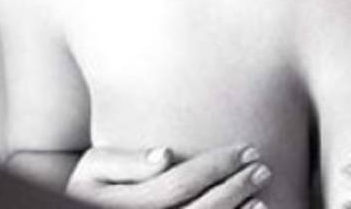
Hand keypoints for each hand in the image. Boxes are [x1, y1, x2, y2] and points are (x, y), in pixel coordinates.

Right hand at [67, 143, 271, 207]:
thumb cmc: (89, 184)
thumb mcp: (94, 167)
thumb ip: (126, 162)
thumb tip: (165, 154)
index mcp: (126, 205)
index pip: (180, 183)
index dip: (216, 165)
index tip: (244, 147)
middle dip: (235, 187)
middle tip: (262, 167)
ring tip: (261, 191)